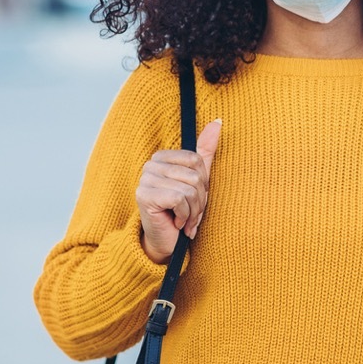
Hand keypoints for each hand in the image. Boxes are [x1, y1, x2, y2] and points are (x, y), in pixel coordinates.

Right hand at [136, 120, 221, 263]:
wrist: (165, 241)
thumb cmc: (181, 210)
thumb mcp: (197, 180)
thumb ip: (205, 151)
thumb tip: (218, 121)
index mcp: (162, 157)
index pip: (196, 159)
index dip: (203, 182)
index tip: (195, 197)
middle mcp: (150, 165)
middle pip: (194, 175)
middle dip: (199, 200)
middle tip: (190, 213)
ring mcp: (145, 180)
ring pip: (188, 189)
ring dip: (193, 211)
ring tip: (184, 219)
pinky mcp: (144, 195)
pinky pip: (179, 199)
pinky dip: (184, 216)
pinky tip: (176, 223)